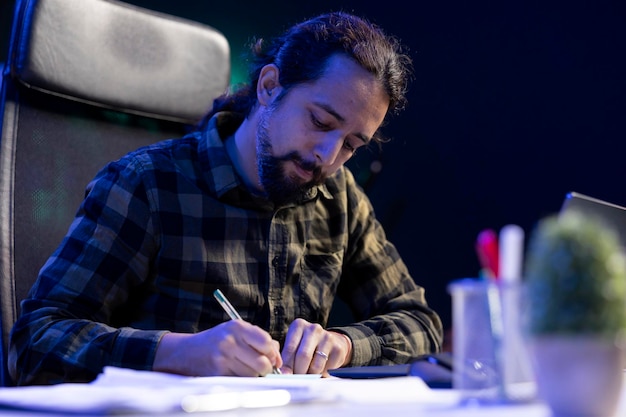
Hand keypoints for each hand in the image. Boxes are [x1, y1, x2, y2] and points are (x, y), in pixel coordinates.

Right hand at [153, 320, 281, 376]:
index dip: (273, 353)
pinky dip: (242, 380)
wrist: (187, 352)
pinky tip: (235, 372)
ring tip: (245, 368)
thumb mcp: (236, 331)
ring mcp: (223, 359)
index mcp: (237, 327)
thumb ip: (259, 339)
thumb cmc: (218, 341)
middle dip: (265, 368)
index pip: (267, 343)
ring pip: (253, 375)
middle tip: (261, 367)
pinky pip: (241, 381)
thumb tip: (278, 358)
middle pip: (262, 363)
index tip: (272, 358)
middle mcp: (230, 342)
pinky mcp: (217, 374)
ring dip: (254, 375)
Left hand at [280, 318, 351, 374]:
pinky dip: (321, 374)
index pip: (290, 348)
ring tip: (308, 374)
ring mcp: (327, 337)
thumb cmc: (305, 346)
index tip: (285, 376)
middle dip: (298, 372)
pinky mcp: (338, 348)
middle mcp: (314, 328)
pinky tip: (320, 369)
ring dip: (310, 375)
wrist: (330, 342)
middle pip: (303, 356)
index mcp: (299, 325)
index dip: (287, 366)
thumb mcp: (294, 348)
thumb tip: (285, 374)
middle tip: (297, 379)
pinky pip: (327, 369)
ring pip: (316, 366)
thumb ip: (287, 360)